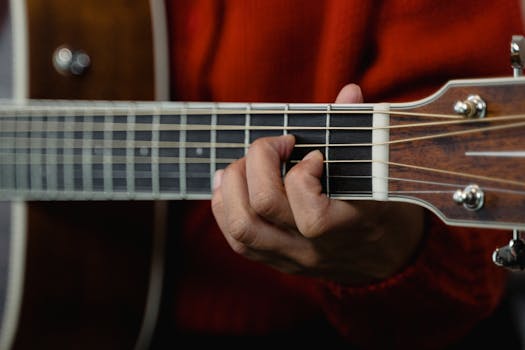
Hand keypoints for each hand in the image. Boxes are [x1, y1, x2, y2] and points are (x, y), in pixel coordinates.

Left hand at [211, 84, 424, 284]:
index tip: (313, 154)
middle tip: (274, 146)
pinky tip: (232, 184)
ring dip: (232, 185)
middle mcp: (316, 248)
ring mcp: (292, 257)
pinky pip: (238, 242)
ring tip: (242, 164)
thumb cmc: (382, 207)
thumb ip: (363, 131)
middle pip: (264, 207)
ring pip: (242, 228)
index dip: (302, 172)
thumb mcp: (381, 174)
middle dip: (258, 162)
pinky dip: (224, 207)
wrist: (382, 258)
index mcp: (349, 225)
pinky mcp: (276, 261)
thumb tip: (349, 92)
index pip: (311, 213)